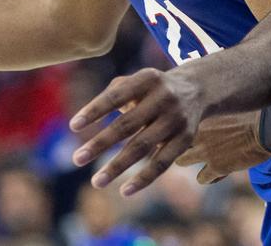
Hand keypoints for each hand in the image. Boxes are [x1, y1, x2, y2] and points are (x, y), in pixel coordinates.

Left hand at [69, 68, 203, 195]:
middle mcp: (163, 98)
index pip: (116, 96)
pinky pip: (162, 162)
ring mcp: (176, 119)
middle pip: (127, 124)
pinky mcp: (185, 139)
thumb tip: (87, 119)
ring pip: (143, 147)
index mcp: (147, 79)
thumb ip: (113, 94)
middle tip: (77, 159)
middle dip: (100, 144)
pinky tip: (125, 191)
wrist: (197, 88)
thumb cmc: (152, 88)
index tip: (73, 126)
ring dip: (117, 166)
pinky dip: (144, 178)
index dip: (94, 110)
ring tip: (96, 182)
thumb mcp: (136, 80)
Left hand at [175, 110, 270, 183]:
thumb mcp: (225, 105)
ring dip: (188, 160)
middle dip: (174, 143)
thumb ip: (210, 109)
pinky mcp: (217, 167)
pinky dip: (209, 177)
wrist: (265, 129)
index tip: (175, 126)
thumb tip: (205, 106)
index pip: (172, 121)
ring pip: (181, 161)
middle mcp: (198, 133)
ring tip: (201, 157)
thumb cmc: (251, 113)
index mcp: (199, 115)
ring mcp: (205, 152)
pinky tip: (219, 171)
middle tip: (183, 143)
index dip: (172, 125)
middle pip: (169, 141)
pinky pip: (202, 178)